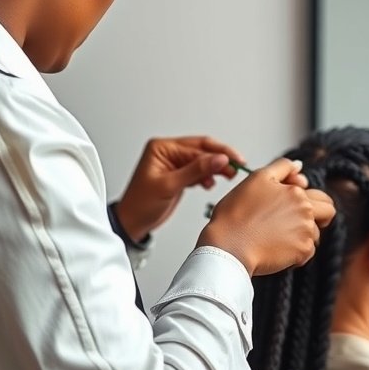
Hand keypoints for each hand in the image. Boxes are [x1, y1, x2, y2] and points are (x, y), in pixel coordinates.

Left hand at [114, 136, 246, 241]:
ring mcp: (174, 164)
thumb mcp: (169, 185)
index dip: (217, 153)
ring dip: (215, 168)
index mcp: (162, 148)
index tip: (233, 161)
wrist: (132, 223)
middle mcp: (168, 153)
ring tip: (228, 176)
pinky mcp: (178, 176)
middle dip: (220, 159)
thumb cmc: (140, 203)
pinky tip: (210, 184)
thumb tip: (219, 159)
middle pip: (202, 151)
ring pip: (202, 161)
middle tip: (236, 168)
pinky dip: (207, 177)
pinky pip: (198, 171)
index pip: (196, 146)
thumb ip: (196, 170)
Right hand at [197, 157, 335, 275]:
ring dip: (301, 235)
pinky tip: (276, 249)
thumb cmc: (236, 214)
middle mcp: (306, 211)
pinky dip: (295, 252)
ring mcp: (306, 232)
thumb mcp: (256, 179)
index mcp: (296, 193)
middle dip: (319, 217)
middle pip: (328, 213)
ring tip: (276, 236)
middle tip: (296, 222)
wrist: (229, 246)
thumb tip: (299, 165)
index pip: (320, 195)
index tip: (288, 206)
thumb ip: (281, 167)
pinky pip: (307, 252)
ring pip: (315, 234)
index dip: (307, 199)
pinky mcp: (302, 252)